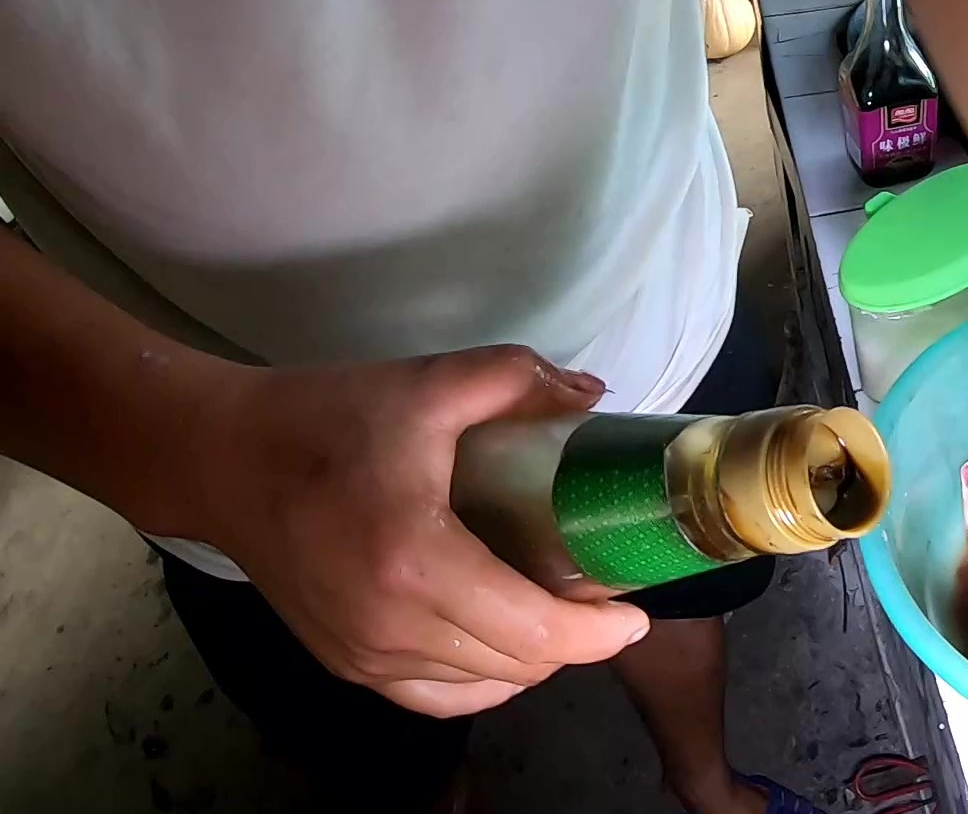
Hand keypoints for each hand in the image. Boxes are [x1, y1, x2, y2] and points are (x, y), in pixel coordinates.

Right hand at [166, 346, 651, 717]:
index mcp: (419, 563)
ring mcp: (364, 655)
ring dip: (534, 660)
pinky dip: (484, 681)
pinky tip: (508, 649)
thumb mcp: (426, 383)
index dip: (599, 633)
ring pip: (482, 687)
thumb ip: (514, 379)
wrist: (219, 458)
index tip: (638, 610)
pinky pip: (436, 698)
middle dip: (578, 641)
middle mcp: (392, 627)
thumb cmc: (323, 419)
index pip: (534, 631)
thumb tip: (593, 398)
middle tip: (606, 597)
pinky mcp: (345, 664)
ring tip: (563, 614)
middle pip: (518, 665)